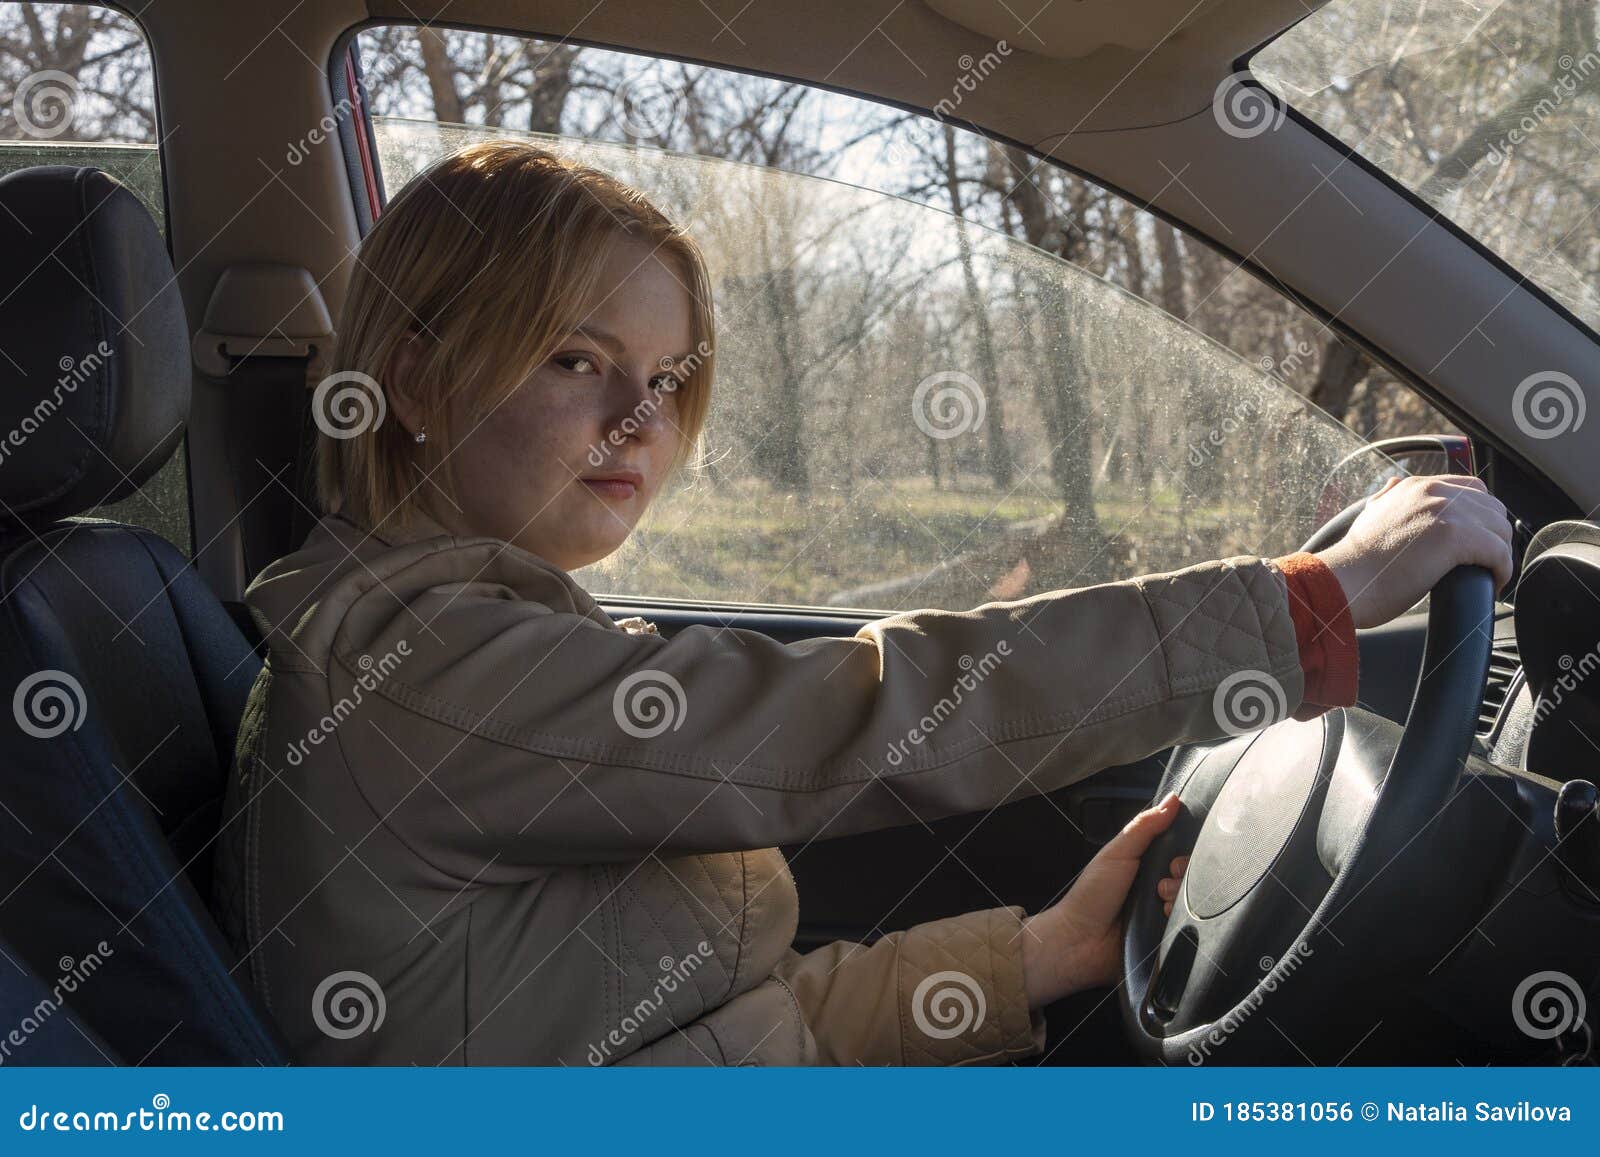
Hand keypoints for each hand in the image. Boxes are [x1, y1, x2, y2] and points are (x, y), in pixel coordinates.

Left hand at [1021, 792, 1186, 1007]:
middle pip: (1192, 876)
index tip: (1175, 858)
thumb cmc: (1091, 896)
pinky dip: (1182, 923)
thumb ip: (1144, 826)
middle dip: (1182, 877)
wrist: (1079, 942)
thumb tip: (1172, 800)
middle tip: (1162, 882)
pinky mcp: (1168, 938)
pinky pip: (1190, 928)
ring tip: (1158, 904)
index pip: (1181, 852)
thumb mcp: (1117, 853)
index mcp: (1147, 865)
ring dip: (1179, 900)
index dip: (1186, 853)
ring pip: (1194, 901)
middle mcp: (1159, 888)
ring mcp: (1164, 913)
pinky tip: (1164, 920)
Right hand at [1315, 473, 1512, 628]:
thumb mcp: (1370, 514)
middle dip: (1495, 537)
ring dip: (1500, 555)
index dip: (1482, 517)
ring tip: (1490, 575)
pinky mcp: (1455, 536)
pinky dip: (1503, 570)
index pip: (1473, 488)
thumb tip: (1393, 485)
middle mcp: (1434, 491)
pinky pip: (1499, 552)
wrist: (1343, 581)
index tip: (1479, 542)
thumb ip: (1387, 497)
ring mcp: (1445, 511)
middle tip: (1487, 563)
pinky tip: (1493, 583)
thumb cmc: (1356, 562)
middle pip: (1493, 508)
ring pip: (1500, 530)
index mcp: (1416, 486)